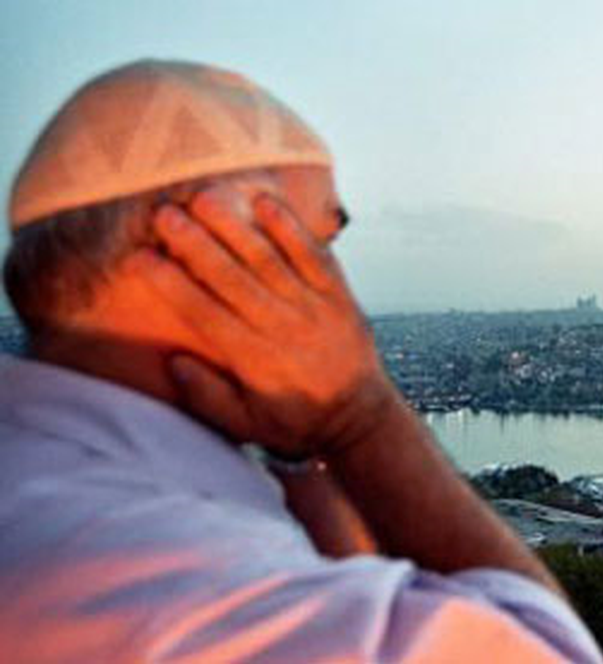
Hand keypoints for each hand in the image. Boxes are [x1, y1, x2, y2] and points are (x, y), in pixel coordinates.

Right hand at [131, 184, 395, 458]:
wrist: (360, 417)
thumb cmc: (296, 420)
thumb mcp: (247, 424)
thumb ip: (207, 396)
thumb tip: (172, 361)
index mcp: (253, 359)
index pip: (204, 313)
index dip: (170, 284)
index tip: (139, 258)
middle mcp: (281, 328)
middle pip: (231, 279)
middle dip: (195, 245)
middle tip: (163, 214)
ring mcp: (313, 308)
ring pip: (269, 260)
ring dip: (235, 227)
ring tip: (205, 197)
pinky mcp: (339, 295)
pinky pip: (314, 256)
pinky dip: (291, 229)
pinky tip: (266, 202)